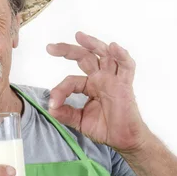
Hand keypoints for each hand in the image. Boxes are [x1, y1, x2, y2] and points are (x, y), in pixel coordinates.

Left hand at [46, 31, 150, 152]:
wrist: (123, 139)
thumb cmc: (105, 128)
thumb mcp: (80, 121)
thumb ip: (66, 114)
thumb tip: (50, 108)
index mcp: (89, 86)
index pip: (71, 81)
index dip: (60, 90)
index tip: (53, 103)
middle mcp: (100, 79)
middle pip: (85, 57)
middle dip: (68, 50)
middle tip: (51, 47)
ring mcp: (113, 79)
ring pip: (104, 55)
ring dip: (93, 44)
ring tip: (79, 36)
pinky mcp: (125, 85)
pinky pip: (126, 66)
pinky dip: (121, 55)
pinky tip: (113, 47)